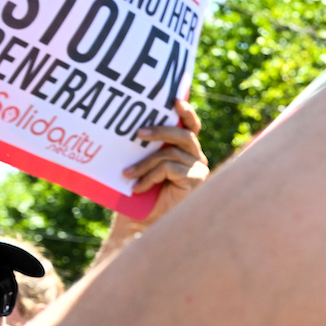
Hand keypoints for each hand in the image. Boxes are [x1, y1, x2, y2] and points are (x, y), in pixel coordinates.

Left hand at [119, 98, 208, 228]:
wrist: (145, 225)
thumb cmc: (141, 196)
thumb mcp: (143, 166)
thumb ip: (147, 149)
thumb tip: (131, 126)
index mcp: (186, 151)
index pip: (191, 126)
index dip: (186, 112)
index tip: (175, 99)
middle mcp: (197, 158)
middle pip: (183, 134)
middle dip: (160, 131)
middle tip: (137, 133)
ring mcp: (199, 169)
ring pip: (170, 153)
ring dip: (144, 163)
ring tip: (127, 175)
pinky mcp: (195, 180)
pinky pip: (169, 168)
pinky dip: (150, 177)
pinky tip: (139, 188)